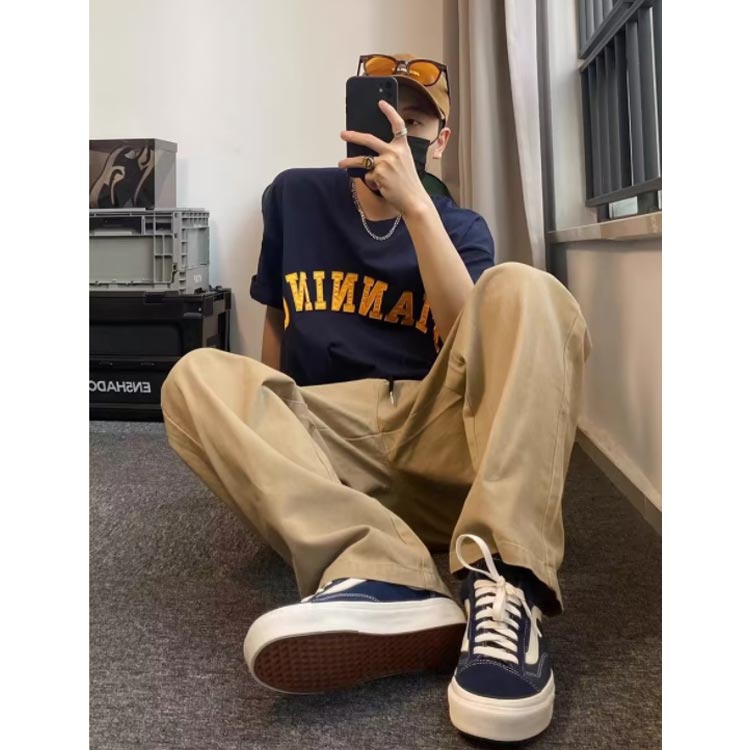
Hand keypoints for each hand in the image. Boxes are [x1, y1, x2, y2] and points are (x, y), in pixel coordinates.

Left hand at [338, 100, 431, 217]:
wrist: (413, 200)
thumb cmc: (408, 184)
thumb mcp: (404, 164)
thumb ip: (391, 155)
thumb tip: (369, 155)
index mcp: (403, 147)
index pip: (397, 125)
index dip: (389, 112)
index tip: (381, 103)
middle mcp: (394, 152)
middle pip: (369, 139)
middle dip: (353, 136)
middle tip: (343, 134)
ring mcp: (386, 163)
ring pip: (362, 160)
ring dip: (349, 161)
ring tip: (341, 164)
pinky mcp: (379, 174)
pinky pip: (368, 176)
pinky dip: (372, 182)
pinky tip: (381, 186)